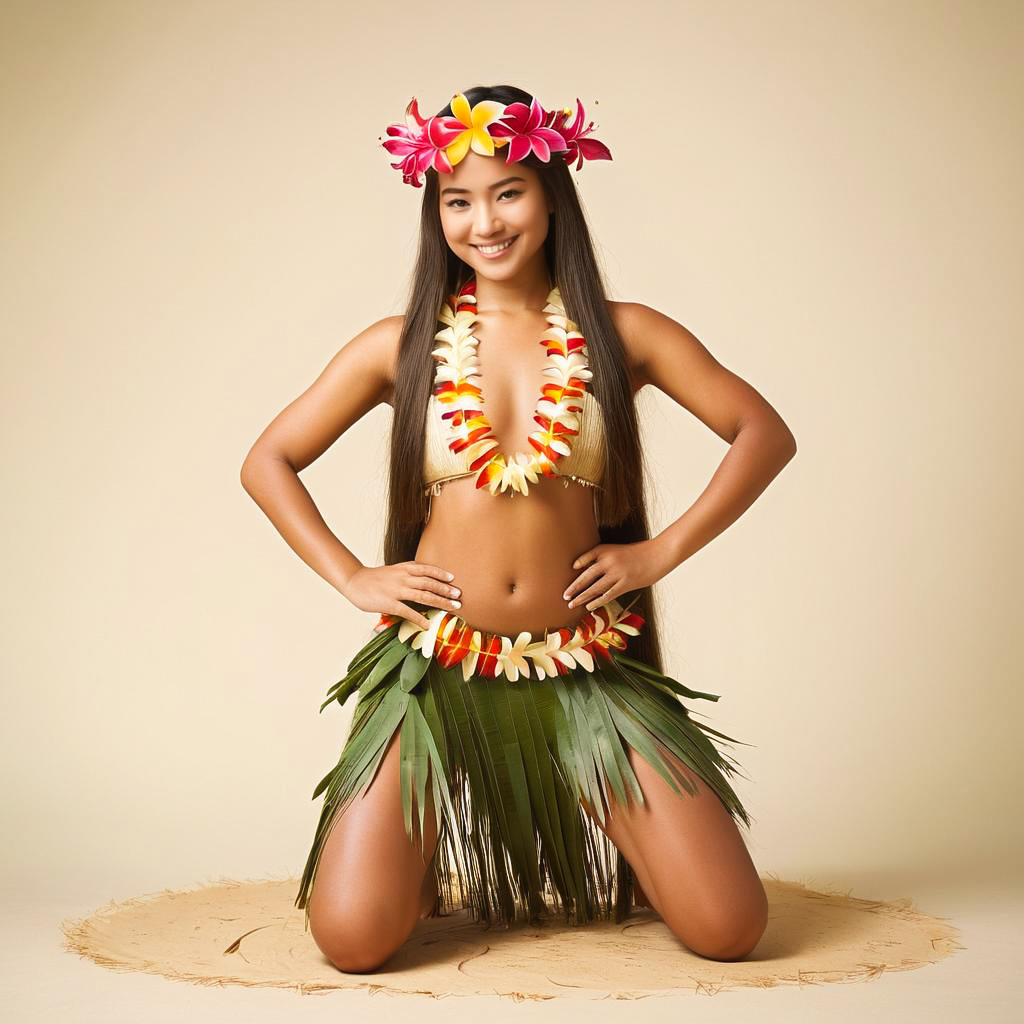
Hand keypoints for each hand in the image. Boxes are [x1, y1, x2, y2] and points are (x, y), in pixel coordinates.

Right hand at [342, 561, 461, 629]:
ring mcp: (396, 590)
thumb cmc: (375, 578)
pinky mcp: (389, 603)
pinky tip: (429, 625)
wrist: (354, 581)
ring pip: (423, 595)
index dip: (440, 573)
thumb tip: (423, 578)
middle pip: (429, 583)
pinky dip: (419, 618)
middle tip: (459, 596)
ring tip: (453, 608)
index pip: (426, 569)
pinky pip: (408, 612)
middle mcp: (402, 578)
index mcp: (404, 568)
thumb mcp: (393, 570)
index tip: (453, 578)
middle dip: (445, 589)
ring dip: (440, 602)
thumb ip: (407, 573)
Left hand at [563, 539, 672, 611]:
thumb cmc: (638, 553)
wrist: (658, 555)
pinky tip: (588, 606)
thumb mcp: (619, 551)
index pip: (586, 557)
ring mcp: (617, 573)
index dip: (578, 563)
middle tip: (564, 595)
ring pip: (595, 588)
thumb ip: (605, 560)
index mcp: (606, 550)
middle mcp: (609, 561)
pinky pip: (608, 595)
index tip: (571, 569)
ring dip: (582, 597)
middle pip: (586, 576)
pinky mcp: (625, 584)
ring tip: (571, 604)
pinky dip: (597, 601)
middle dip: (574, 587)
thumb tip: (591, 575)